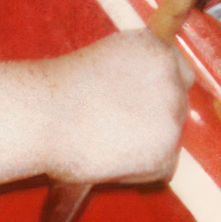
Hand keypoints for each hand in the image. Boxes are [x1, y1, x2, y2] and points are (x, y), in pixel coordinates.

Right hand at [0, 30, 193, 197]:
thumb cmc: (58, 92)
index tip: (141, 107)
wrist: (42, 116)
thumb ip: (134, 73)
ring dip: (147, 145)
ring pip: (171, 136)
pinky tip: (111, 163)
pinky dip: (141, 172)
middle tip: (121, 131)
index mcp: (156, 48)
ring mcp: (173, 112)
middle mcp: (172, 76)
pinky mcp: (167, 148)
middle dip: (155, 119)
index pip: (178, 73)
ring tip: (108, 147)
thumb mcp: (105, 61)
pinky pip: (164, 168)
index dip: (159, 92)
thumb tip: (144, 97)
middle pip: (178, 104)